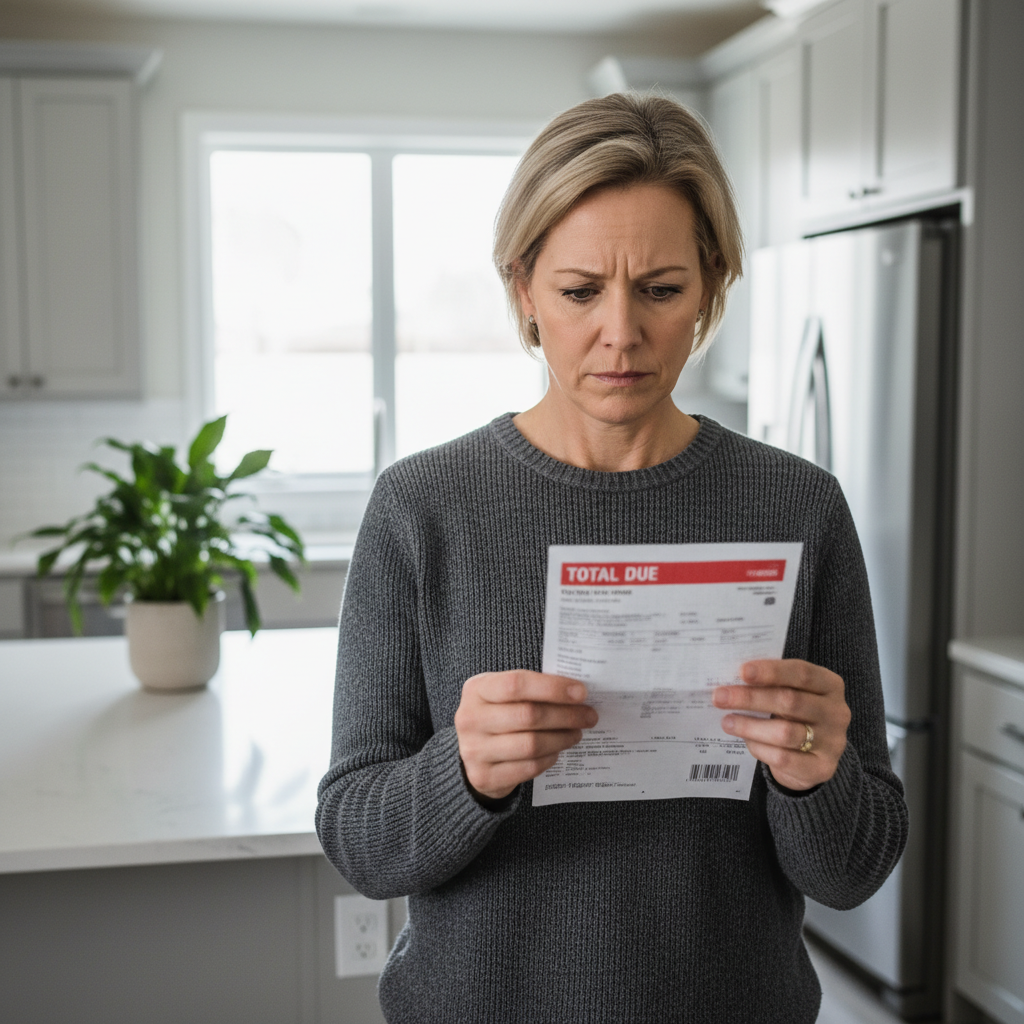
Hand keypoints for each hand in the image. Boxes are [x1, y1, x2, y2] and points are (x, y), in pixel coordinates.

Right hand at [454, 670, 597, 802]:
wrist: (472, 752)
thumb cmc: (498, 714)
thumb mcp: (503, 694)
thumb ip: (532, 689)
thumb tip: (577, 692)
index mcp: (476, 689)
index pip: (517, 684)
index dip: (552, 687)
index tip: (581, 692)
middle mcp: (470, 718)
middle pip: (528, 715)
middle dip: (566, 715)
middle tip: (589, 716)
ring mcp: (474, 750)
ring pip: (531, 744)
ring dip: (562, 738)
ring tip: (576, 733)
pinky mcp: (484, 777)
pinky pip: (528, 768)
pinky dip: (549, 758)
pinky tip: (557, 750)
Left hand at [713, 659, 850, 790]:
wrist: (813, 756)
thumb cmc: (795, 715)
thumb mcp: (791, 693)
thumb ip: (770, 684)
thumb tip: (731, 680)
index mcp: (830, 685)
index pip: (801, 673)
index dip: (771, 671)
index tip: (741, 671)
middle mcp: (837, 712)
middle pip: (790, 701)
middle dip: (750, 698)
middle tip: (720, 697)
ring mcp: (833, 742)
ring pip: (785, 732)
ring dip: (749, 726)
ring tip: (726, 722)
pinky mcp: (823, 767)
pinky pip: (784, 758)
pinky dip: (760, 748)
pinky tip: (746, 741)